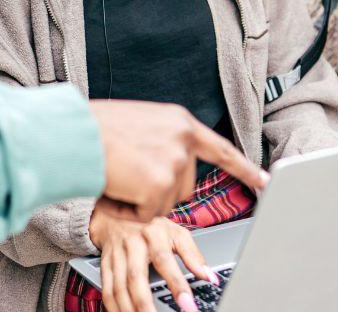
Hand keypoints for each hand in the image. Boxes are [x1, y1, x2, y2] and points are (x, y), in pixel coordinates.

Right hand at [89, 100, 266, 221]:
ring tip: (119, 174)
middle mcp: (183, 140)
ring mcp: (174, 162)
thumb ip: (163, 140)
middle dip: (158, 189)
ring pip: (166, 203)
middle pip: (185, 187)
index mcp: (180, 122)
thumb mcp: (140, 124)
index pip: (222, 150)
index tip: (266, 182)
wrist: (72, 134)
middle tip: (128, 171)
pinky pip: (147, 215)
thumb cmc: (94, 129)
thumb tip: (173, 165)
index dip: (245, 169)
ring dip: (141, 199)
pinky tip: (115, 187)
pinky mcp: (160, 185)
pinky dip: (128, 210)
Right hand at [90, 211, 214, 311]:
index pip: (165, 261)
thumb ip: (193, 255)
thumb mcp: (175, 232)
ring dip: (128, 308)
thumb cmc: (151, 224)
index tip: (187, 305)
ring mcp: (116, 254)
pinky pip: (107, 287)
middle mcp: (132, 244)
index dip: (177, 284)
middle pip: (136, 278)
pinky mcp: (104, 263)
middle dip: (145, 304)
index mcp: (153, 234)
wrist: (117, 209)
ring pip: (119, 286)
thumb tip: (210, 276)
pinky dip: (112, 305)